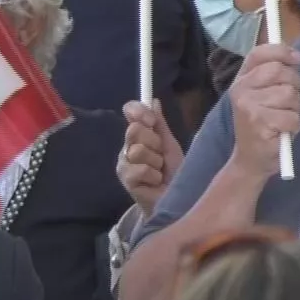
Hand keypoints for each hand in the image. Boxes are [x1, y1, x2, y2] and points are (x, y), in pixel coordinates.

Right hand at [117, 101, 183, 215]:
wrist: (175, 199)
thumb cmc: (173, 171)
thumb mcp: (169, 144)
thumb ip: (160, 124)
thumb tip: (154, 100)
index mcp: (139, 135)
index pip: (130, 111)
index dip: (139, 112)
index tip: (152, 120)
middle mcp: (128, 147)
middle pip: (134, 130)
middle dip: (155, 142)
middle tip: (161, 156)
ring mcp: (124, 163)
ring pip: (139, 150)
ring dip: (156, 161)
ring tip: (160, 170)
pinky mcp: (126, 180)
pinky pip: (141, 169)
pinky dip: (154, 176)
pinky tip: (155, 182)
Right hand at [225, 44, 299, 178]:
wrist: (251, 159)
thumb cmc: (264, 123)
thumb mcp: (264, 94)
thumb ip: (275, 74)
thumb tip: (296, 55)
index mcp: (242, 79)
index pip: (260, 53)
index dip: (282, 51)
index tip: (297, 59)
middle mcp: (241, 90)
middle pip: (281, 72)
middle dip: (294, 86)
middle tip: (287, 102)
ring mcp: (248, 107)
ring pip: (290, 95)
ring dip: (295, 109)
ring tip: (282, 118)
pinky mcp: (260, 124)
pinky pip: (293, 117)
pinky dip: (294, 125)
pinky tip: (282, 131)